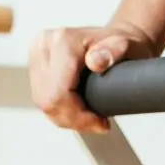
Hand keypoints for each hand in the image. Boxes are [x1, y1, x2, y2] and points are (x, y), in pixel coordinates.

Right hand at [29, 21, 157, 131]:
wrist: (116, 40)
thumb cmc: (124, 44)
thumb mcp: (128, 46)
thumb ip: (116, 51)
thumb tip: (95, 62)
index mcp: (62, 41)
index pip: (58, 93)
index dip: (78, 116)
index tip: (100, 123)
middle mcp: (44, 45)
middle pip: (47, 100)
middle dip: (73, 119)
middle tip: (98, 124)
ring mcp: (37, 56)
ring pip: (42, 102)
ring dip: (66, 118)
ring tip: (90, 119)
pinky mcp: (36, 67)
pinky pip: (42, 99)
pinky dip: (61, 111)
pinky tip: (79, 112)